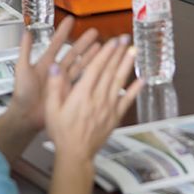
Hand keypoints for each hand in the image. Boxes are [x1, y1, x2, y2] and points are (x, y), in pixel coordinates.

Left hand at [6, 17, 97, 131]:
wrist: (26, 116)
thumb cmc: (22, 94)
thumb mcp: (22, 69)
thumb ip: (25, 50)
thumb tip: (26, 32)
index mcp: (45, 63)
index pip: (56, 43)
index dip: (63, 31)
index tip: (71, 20)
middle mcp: (56, 70)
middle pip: (72, 52)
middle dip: (83, 41)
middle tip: (94, 32)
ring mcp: (63, 80)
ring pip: (79, 64)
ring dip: (89, 54)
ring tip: (101, 45)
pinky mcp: (68, 91)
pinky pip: (81, 79)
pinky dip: (90, 72)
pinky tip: (98, 65)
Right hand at [45, 34, 141, 161]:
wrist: (76, 154)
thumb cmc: (62, 132)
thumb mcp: (51, 109)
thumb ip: (54, 87)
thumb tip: (55, 67)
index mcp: (82, 94)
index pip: (96, 68)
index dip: (105, 53)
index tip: (112, 41)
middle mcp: (98, 98)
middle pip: (110, 71)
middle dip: (118, 53)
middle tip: (126, 39)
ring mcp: (109, 107)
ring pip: (120, 81)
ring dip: (127, 65)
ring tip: (134, 51)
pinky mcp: (115, 116)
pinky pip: (128, 100)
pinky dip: (136, 89)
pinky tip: (142, 79)